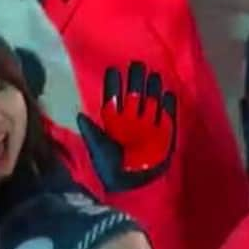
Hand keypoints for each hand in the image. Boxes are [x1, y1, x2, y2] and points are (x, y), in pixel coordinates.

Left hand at [78, 62, 177, 191]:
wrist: (131, 185)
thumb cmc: (111, 168)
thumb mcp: (98, 148)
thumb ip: (91, 132)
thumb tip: (79, 115)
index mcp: (114, 121)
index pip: (114, 97)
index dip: (114, 84)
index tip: (114, 69)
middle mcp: (131, 120)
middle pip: (134, 94)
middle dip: (135, 80)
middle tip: (137, 63)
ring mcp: (147, 126)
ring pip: (151, 101)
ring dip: (152, 88)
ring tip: (154, 73)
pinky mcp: (163, 134)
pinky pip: (167, 116)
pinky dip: (168, 105)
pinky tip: (168, 93)